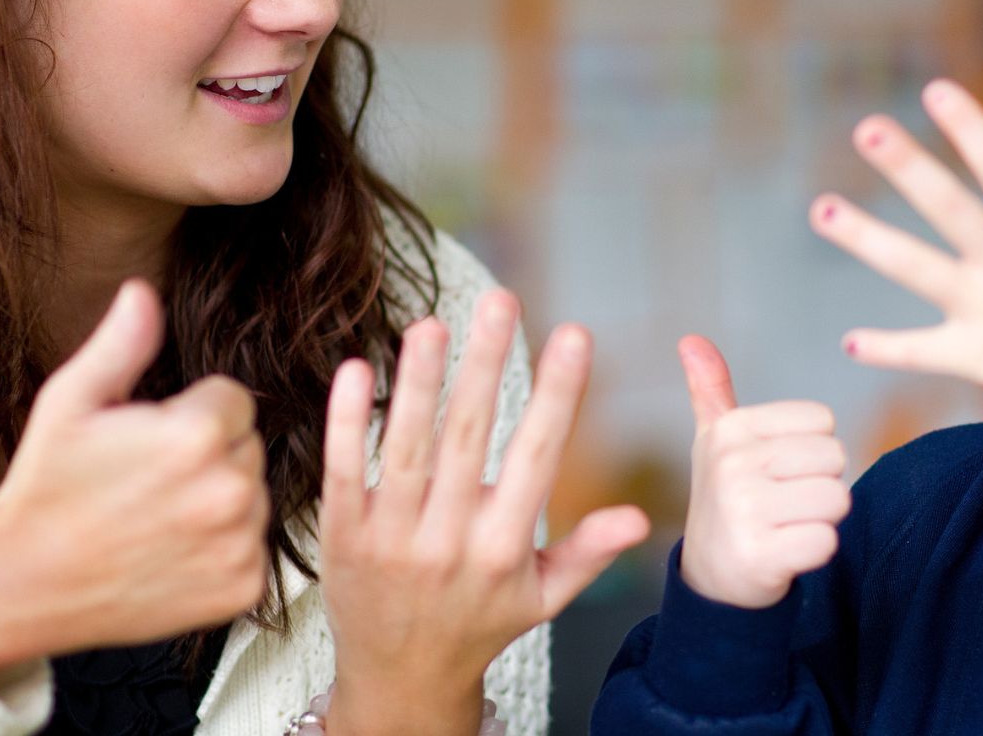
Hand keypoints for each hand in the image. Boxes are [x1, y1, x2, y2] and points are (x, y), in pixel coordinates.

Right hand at [0, 280, 268, 671]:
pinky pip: (253, 547)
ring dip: (219, 501)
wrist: (23, 583)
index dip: (191, 413)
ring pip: (254, 497)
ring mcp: (240, 543)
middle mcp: (231, 490)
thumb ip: (122, 343)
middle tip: (147, 481)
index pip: (233, 399)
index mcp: (197, 435)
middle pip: (248, 446)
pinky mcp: (243, 587)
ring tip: (156, 517)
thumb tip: (143, 292)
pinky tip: (171, 553)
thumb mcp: (71, 401)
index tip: (149, 441)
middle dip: (209, 454)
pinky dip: (223, 550)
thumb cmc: (46, 487)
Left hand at [318, 290, 649, 735]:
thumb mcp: (542, 598)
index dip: (557, 393)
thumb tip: (640, 518)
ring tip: (432, 322)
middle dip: (486, 364)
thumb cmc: (477, 625)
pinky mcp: (342, 537)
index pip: (537, 457)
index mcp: (503, 549)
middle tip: (500, 299)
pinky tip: (355, 369)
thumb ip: (588, 552)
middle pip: (469, 439)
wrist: (398, 682)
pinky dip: (347, 422)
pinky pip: (343, 472)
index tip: (574, 334)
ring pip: (406, 449)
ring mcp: (391, 539)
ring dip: (418, 382)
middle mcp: (447, 542)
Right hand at [678, 336, 849, 608]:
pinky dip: (815, 552)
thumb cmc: (727, 499)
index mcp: (730, 429)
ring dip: (821, 520)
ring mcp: (743, 510)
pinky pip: (827, 542)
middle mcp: (732, 464)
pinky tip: (785, 554)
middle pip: (835, 458)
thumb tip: (691, 340)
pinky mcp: (759, 555)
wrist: (710, 577)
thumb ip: (711, 391)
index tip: (777, 472)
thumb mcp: (715, 442)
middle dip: (821, 485)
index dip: (812, 451)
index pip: (822, 421)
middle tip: (785, 504)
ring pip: (837, 500)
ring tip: (786, 527)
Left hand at [810, 79, 982, 471]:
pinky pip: (921, 350)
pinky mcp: (976, 356)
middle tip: (866, 128)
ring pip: (914, 267)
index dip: (969, 128)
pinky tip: (850, 342)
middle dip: (907, 165)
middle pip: (948, 206)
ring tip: (820, 211)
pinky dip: (887, 348)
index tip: (934, 89)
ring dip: (865, 238)